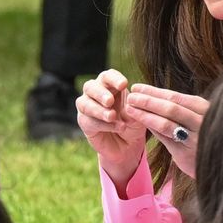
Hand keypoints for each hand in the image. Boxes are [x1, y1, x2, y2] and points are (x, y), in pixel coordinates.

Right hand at [77, 70, 147, 186]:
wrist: (128, 146)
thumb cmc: (132, 124)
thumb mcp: (138, 117)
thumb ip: (133, 110)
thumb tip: (128, 106)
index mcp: (110, 86)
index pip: (108, 76)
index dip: (113, 79)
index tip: (123, 85)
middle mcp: (95, 94)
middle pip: (90, 86)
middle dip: (100, 93)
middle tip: (109, 101)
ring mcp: (87, 107)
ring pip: (84, 103)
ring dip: (98, 110)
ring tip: (112, 116)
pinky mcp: (84, 123)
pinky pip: (87, 121)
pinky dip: (102, 124)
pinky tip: (117, 127)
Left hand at [125, 84, 209, 178]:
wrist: (220, 166)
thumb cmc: (204, 140)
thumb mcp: (195, 121)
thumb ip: (178, 112)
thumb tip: (151, 99)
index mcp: (204, 108)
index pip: (176, 96)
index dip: (153, 91)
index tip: (137, 87)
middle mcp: (201, 120)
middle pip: (171, 106)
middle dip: (147, 99)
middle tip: (130, 95)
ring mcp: (195, 137)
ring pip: (167, 121)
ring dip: (146, 112)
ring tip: (130, 107)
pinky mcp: (187, 152)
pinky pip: (166, 137)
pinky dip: (151, 126)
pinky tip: (139, 122)